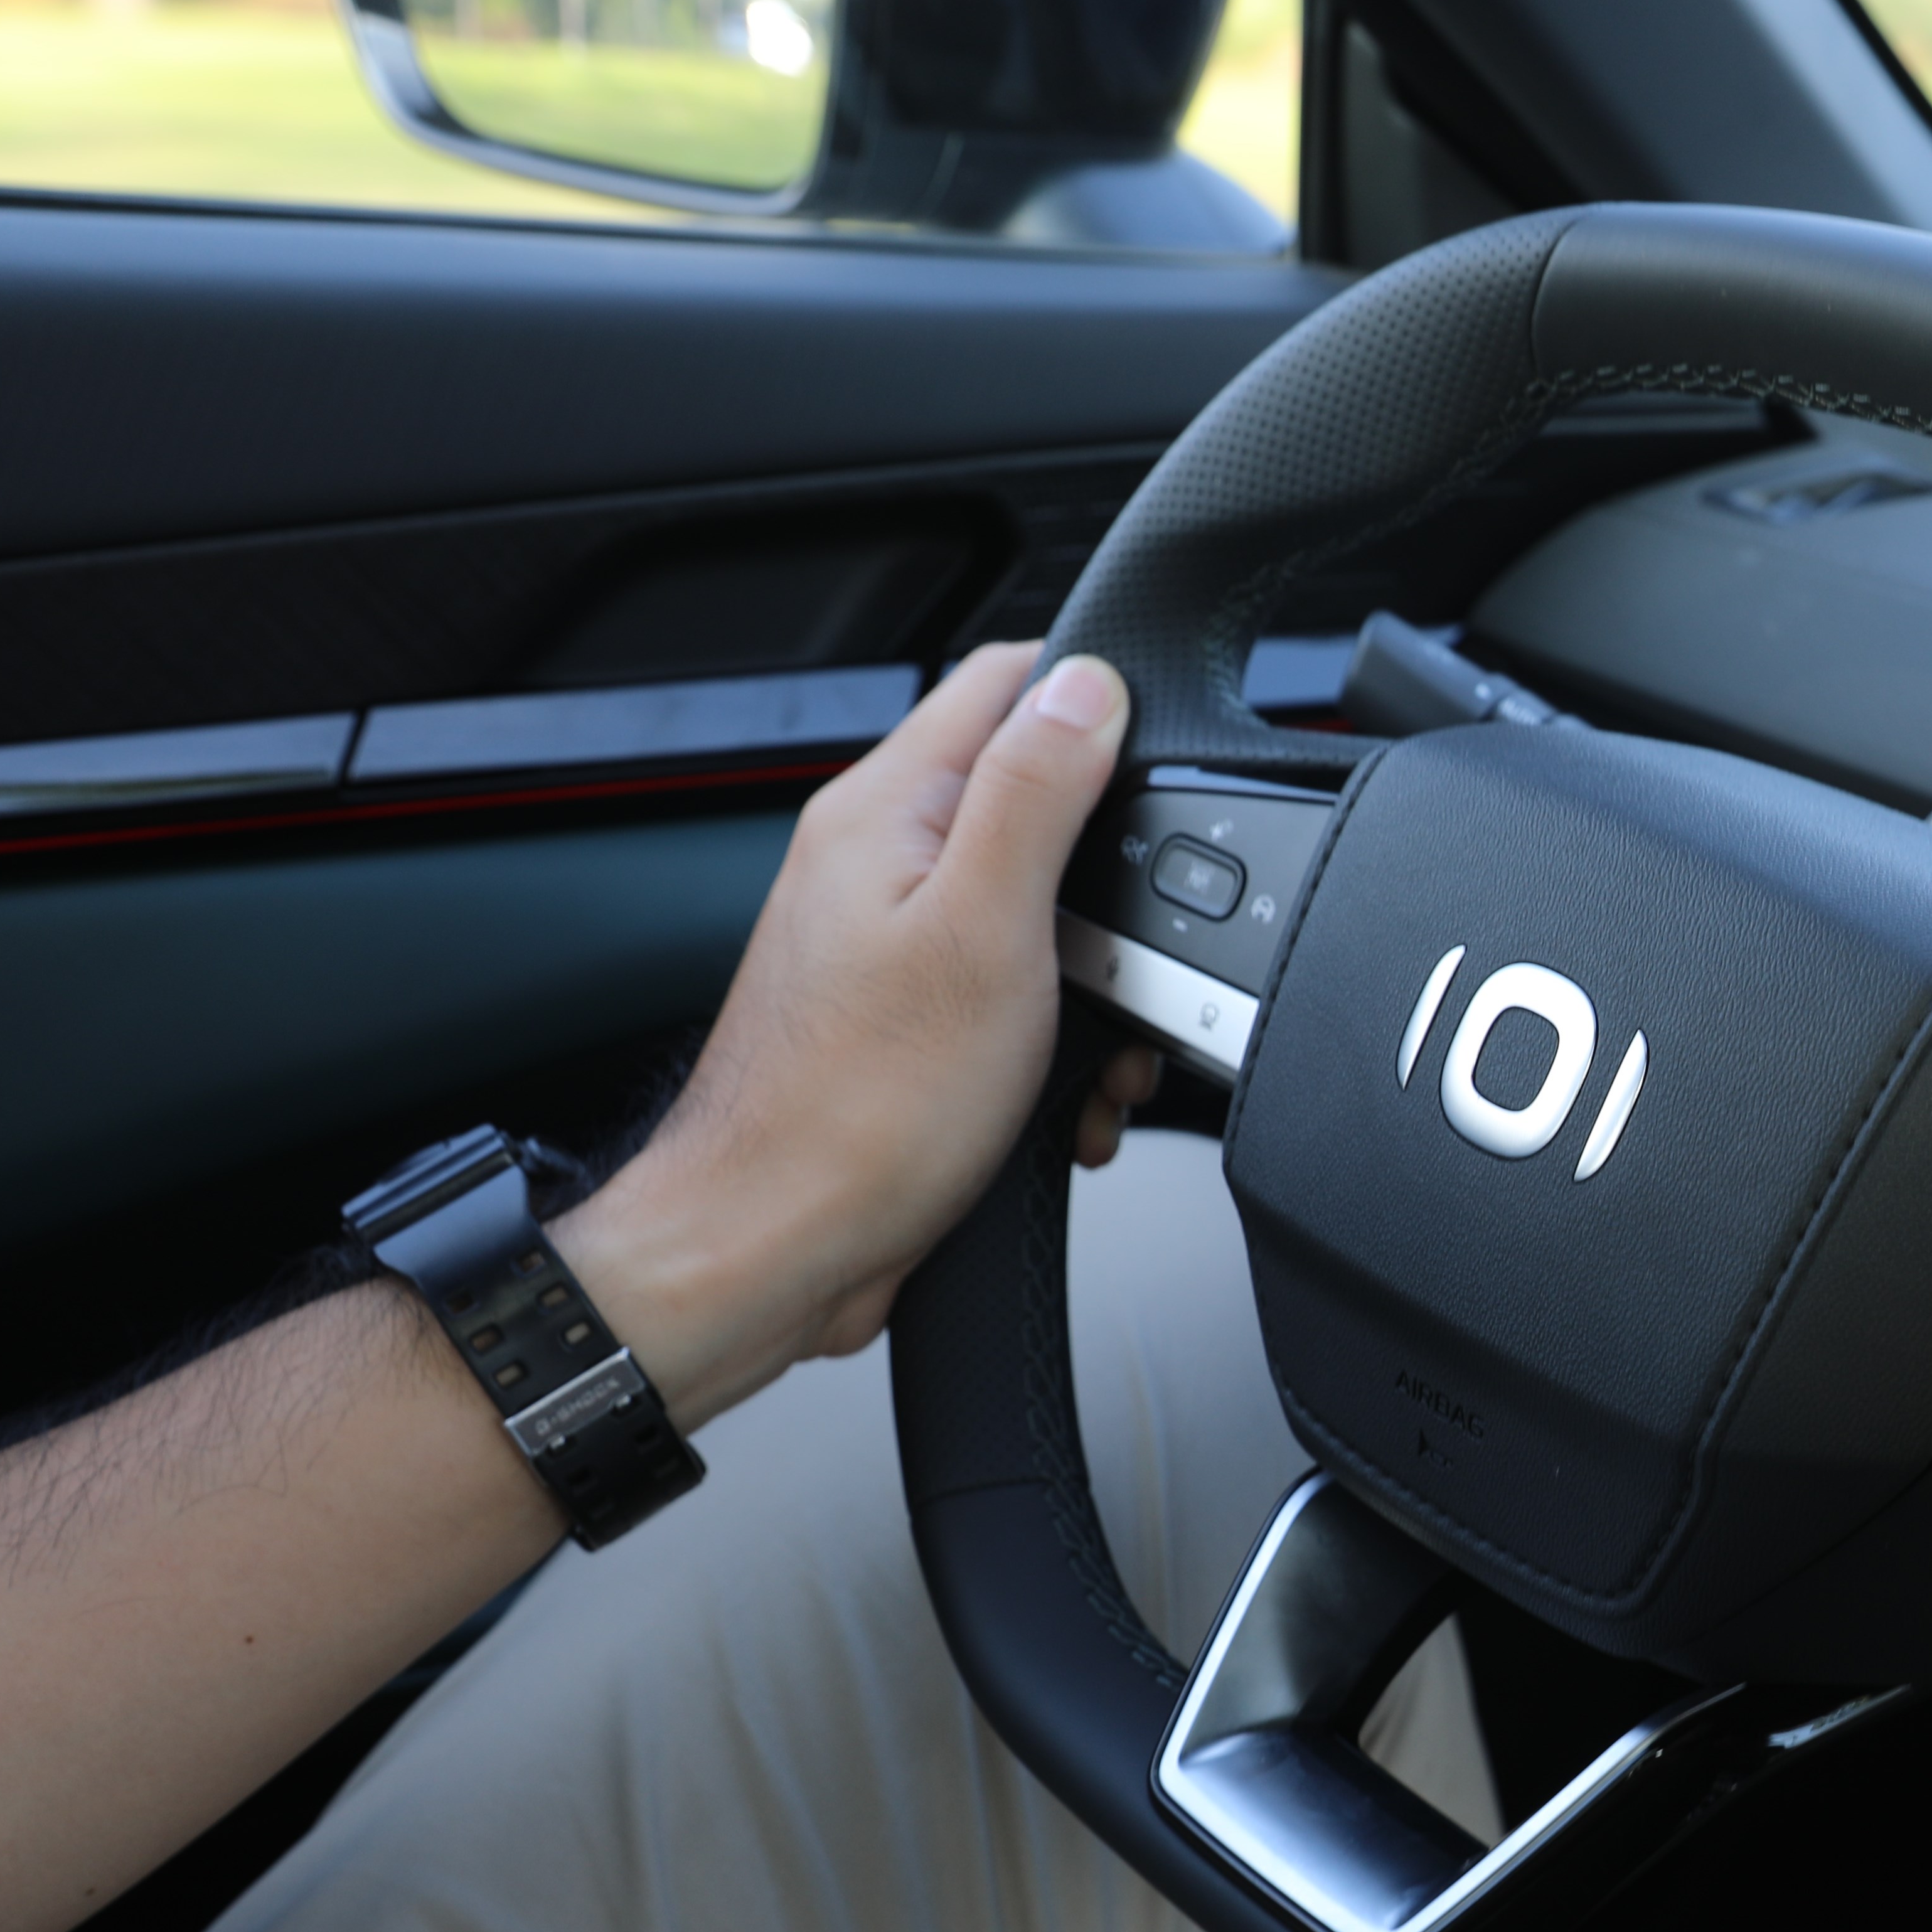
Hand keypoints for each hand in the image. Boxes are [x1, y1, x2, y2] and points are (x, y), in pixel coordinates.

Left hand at [550, 645, 1158, 1423]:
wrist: (773, 1250)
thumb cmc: (857, 1112)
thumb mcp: (984, 929)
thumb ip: (1035, 791)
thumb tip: (1089, 682)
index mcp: (886, 810)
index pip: (1009, 681)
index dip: (1100, 704)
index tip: (1158, 774)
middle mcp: (878, 861)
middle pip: (1037, 803)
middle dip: (1115, 883)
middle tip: (1131, 962)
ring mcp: (888, 942)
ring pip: (1037, 912)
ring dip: (1097, 981)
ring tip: (1098, 1053)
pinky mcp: (906, 1021)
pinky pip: (1012, 995)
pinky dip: (1059, 1043)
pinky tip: (1064, 1099)